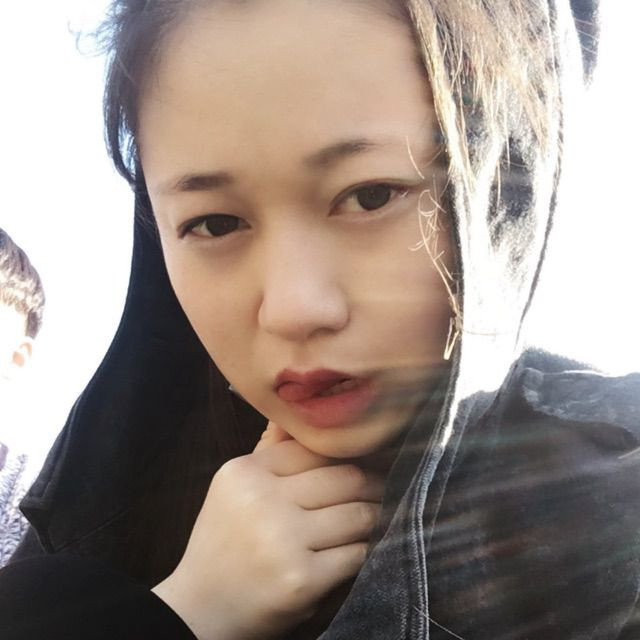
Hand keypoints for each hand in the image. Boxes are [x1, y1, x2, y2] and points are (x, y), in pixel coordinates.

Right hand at [152, 421, 383, 639]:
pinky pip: (356, 554)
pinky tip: (364, 548)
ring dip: (374, 517)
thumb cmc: (224, 542)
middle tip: (386, 487)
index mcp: (247, 472)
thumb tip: (302, 413)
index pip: (316, 449)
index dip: (348, 453)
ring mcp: (282, 540)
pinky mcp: (302, 580)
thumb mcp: (237, 488)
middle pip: (345, 478)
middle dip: (374, 484)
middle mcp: (262, 500)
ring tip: (378, 516)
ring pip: (357, 515)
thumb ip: (271, 451)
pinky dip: (367, 550)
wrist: (199, 610)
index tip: (371, 459)